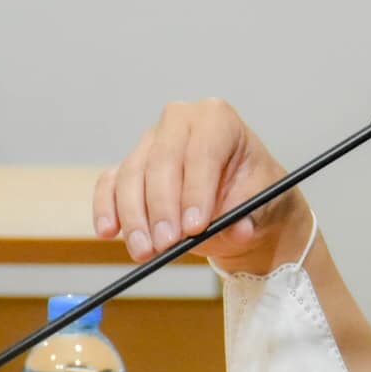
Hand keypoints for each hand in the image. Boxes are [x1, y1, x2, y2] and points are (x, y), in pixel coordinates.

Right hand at [94, 99, 310, 274]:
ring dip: (135, 217)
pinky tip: (109, 231)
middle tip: (167, 243)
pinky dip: (107, 208)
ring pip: (132, 174)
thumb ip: (249, 216)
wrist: (239, 202)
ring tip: (145, 251)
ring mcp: (150, 142)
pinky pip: (110, 184)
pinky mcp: (128, 166)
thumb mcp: (263, 204)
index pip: (202, 151)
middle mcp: (179, 122)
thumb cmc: (252, 192)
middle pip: (162, 161)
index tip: (195, 228)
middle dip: (163, 207)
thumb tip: (237, 230)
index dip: (197, 191)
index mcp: (218, 119)